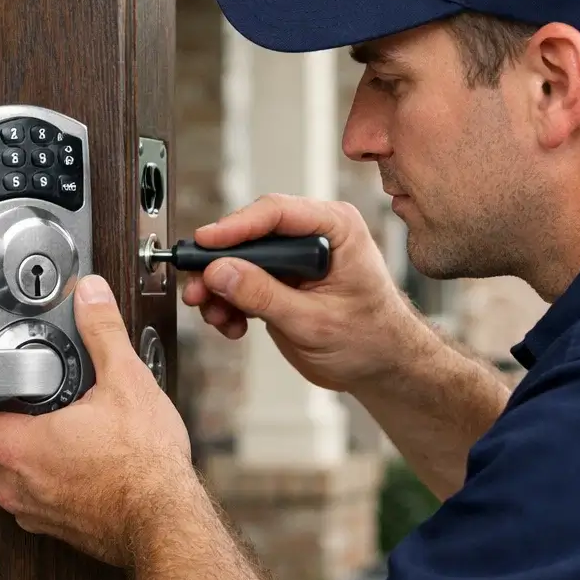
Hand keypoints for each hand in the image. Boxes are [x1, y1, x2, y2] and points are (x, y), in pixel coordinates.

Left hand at [0, 275, 194, 566]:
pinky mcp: (50, 526)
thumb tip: (90, 296)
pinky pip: (22, 492)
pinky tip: (66, 453)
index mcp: (16, 448)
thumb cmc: (146, 469)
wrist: (167, 524)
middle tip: (10, 391)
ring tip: (41, 419)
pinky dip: (31, 470)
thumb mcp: (126, 382)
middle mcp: (12, 485)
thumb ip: (102, 331)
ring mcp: (29, 510)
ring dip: (5, 444)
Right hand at [181, 193, 429, 392]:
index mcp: (336, 228)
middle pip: (251, 235)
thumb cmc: (371, 338)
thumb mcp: (315, 321)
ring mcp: (294, 259)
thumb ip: (265, 296)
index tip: (205, 242)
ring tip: (215, 315)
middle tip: (198, 288)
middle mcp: (313, 236)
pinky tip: (232, 324)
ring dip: (220, 288)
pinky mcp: (280, 281)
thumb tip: (221, 272)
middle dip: (220, 264)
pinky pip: (242, 283)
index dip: (236, 227)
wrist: (381, 366)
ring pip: (240, 261)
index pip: (277, 213)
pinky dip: (229, 303)